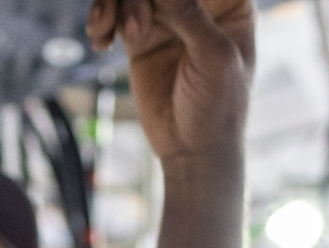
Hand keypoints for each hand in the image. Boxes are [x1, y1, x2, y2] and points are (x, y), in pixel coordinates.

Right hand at [87, 0, 254, 167]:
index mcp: (229, 2)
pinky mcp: (139, 37)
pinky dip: (102, 19)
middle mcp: (199, 4)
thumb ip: (190, 14)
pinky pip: (115, 13)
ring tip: (105, 31)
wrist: (192, 152)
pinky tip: (99, 41)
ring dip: (113, 4)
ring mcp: (167, 18)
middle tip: (131, 27)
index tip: (149, 11)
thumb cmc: (218, 108)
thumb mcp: (213, 58)